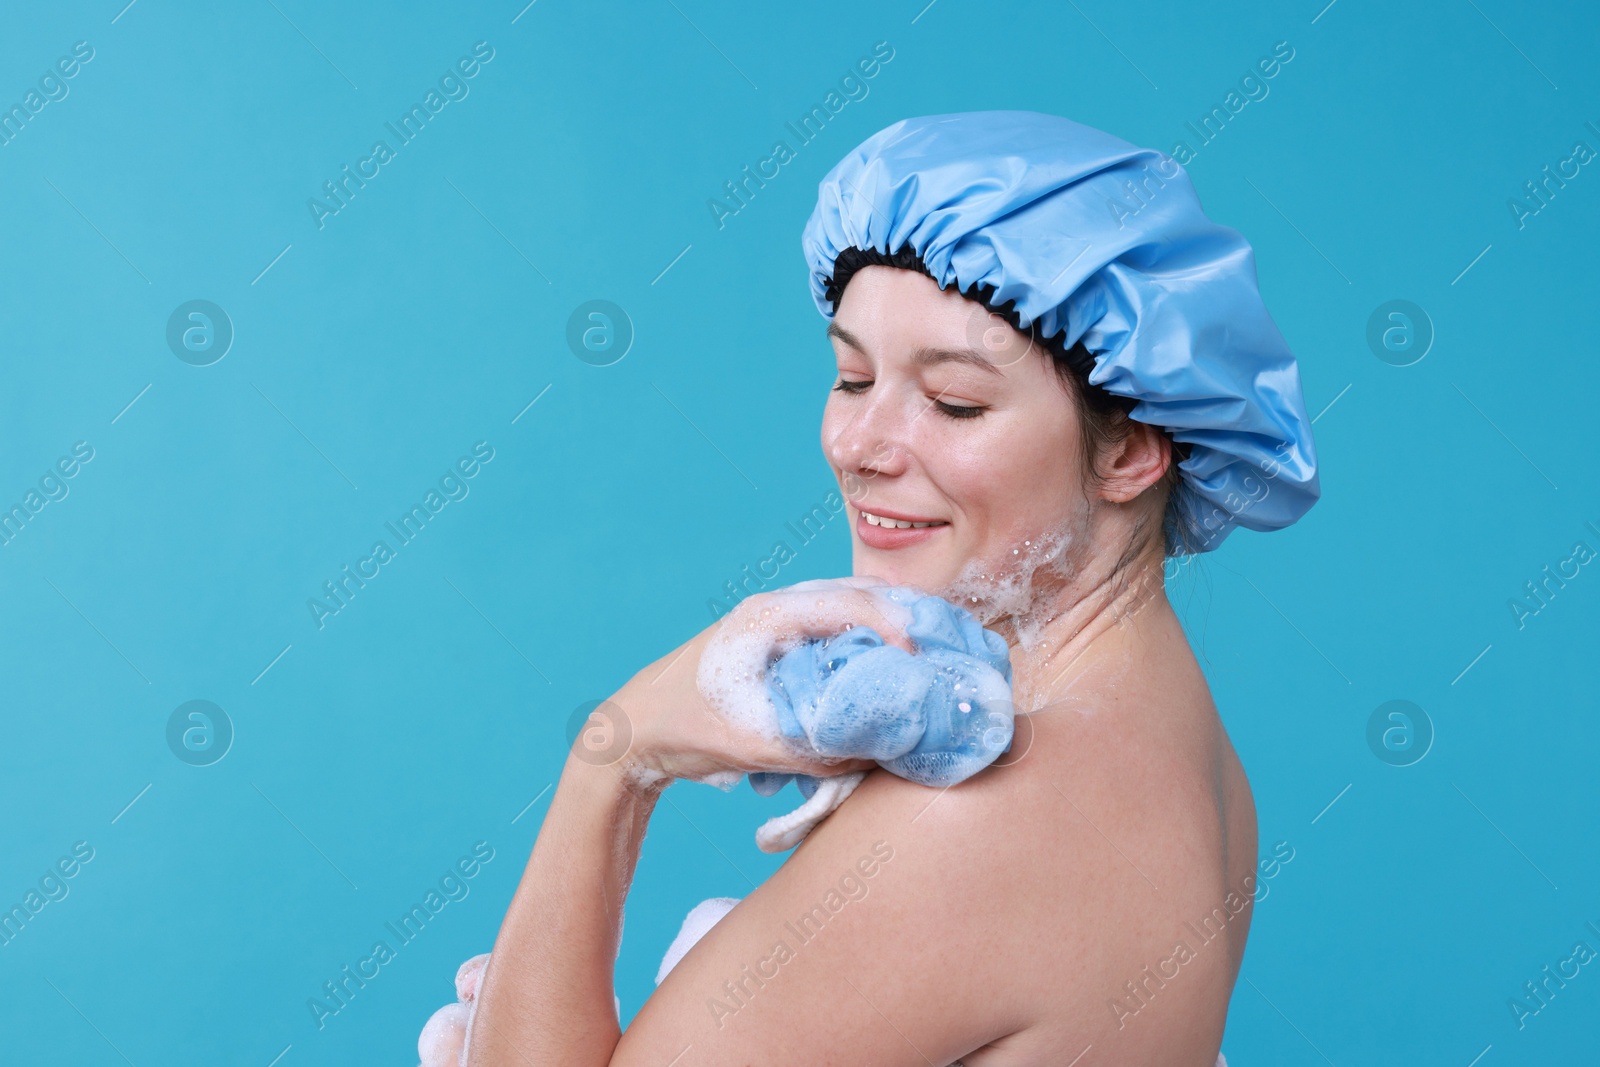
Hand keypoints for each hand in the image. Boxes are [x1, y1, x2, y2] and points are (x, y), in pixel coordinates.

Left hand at [591, 577, 918, 790]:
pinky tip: (874, 679)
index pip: (852, 605)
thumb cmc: (681, 729)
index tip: (923, 666)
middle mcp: (773, 609)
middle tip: (935, 662)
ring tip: (915, 669)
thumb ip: (816, 753)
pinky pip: (827, 634)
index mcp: (767, 617)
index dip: (898, 631)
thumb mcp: (752, 747)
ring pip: (844, 614)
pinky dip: (857, 650)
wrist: (631, 732)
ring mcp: (771, 623)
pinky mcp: (770, 643)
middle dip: (901, 626)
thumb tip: (879, 754)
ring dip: (881, 637)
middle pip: (857, 599)